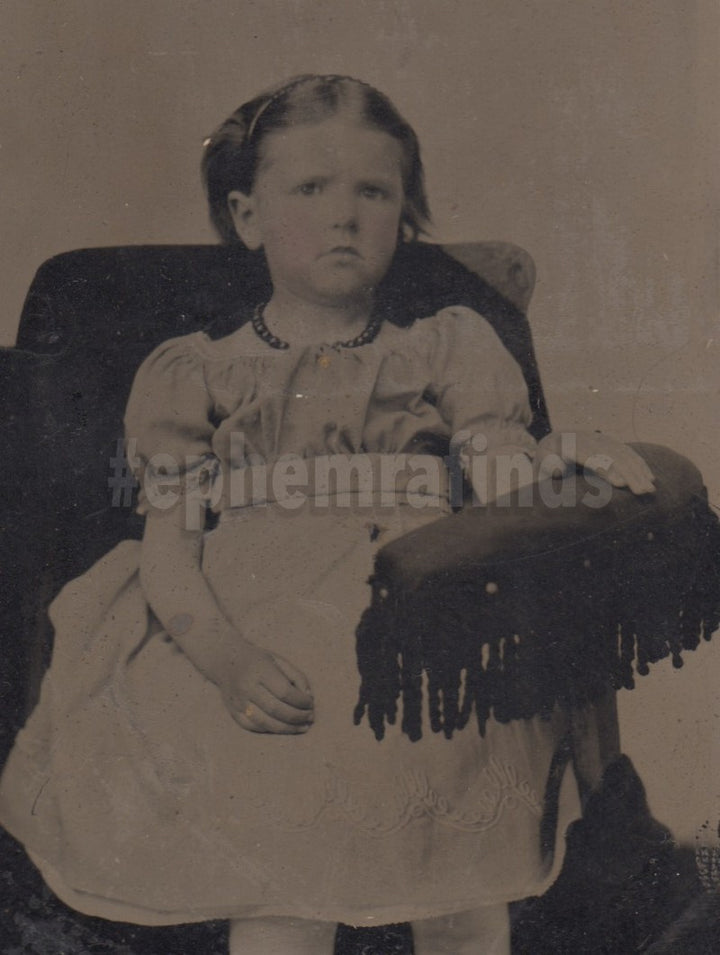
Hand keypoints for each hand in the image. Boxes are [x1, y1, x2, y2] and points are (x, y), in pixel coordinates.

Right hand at [220, 642, 314, 733]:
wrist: (225, 660)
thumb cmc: (258, 660)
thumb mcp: (279, 660)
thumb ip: (296, 677)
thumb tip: (309, 698)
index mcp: (259, 670)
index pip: (284, 692)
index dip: (301, 701)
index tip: (311, 703)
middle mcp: (247, 687)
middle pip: (276, 709)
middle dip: (297, 717)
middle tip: (310, 717)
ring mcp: (238, 702)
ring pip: (265, 723)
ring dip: (288, 728)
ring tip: (303, 727)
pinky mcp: (233, 712)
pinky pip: (254, 727)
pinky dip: (271, 730)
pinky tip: (284, 728)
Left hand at [535, 431, 655, 495]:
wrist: (551, 446)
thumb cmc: (545, 465)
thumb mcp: (539, 468)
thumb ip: (547, 468)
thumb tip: (559, 469)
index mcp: (566, 443)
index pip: (590, 455)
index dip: (606, 468)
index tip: (620, 483)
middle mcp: (585, 437)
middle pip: (611, 454)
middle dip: (628, 473)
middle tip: (642, 492)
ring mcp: (599, 438)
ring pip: (622, 453)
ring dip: (639, 471)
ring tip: (650, 490)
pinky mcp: (609, 442)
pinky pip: (627, 452)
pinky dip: (640, 464)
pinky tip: (651, 478)